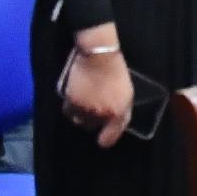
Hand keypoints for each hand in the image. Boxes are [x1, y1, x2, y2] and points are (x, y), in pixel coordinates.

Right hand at [61, 33, 134, 148]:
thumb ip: (121, 111)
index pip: (110, 136)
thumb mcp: (126, 93)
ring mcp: (85, 109)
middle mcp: (101, 115)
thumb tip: (112, 122)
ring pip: (79, 120)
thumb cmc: (116, 71)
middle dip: (93, 120)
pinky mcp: (71, 101)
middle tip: (94, 109)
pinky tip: (75, 99)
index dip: (106, 139)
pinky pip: (69, 112)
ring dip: (81, 114)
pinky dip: (71, 108)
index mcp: (117, 113)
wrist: (98, 55)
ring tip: (85, 102)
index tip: (103, 140)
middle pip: (92, 126)